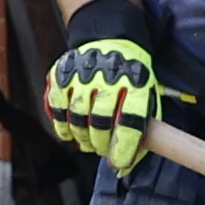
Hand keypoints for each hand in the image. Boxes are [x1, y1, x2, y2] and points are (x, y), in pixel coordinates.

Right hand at [45, 0, 164, 172]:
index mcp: (136, 84)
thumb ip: (141, 130)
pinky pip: (58, 108)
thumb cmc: (131, 76)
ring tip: (87, 143)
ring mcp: (83, 75)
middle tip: (101, 150)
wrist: (109, 37)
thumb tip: (124, 166)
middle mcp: (109, 78)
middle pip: (100, 122)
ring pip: (77, 117)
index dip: (123, 148)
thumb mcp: (146, 96)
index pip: (131, 122)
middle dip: (100, 144)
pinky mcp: (62, 74)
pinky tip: (69, 133)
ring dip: (81, 138)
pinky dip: (62, 126)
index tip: (118, 163)